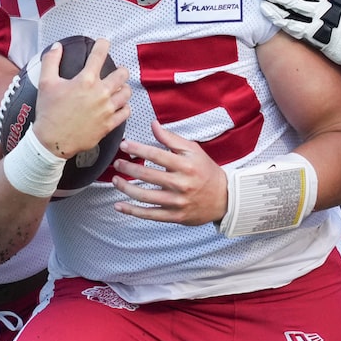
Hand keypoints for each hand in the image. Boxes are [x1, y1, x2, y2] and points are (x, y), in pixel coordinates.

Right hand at [33, 40, 130, 159]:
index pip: (99, 55)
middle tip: (116, 72)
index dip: (103, 45)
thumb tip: (57, 46)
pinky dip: (124, 107)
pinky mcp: (110, 124)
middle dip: (120, 70)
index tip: (104, 43)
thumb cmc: (48, 112)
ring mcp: (107, 110)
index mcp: (85, 80)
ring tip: (118, 89)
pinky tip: (119, 105)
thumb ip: (51, 61)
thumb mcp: (45, 83)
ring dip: (123, 88)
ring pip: (127, 93)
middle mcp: (100, 93)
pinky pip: (126, 112)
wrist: (52, 142)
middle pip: (122, 74)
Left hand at [111, 123, 227, 224]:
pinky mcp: (175, 216)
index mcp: (186, 165)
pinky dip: (132, 211)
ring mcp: (177, 202)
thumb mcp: (193, 150)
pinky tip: (119, 206)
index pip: (157, 155)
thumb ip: (171, 139)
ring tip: (115, 180)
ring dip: (126, 188)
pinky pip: (150, 214)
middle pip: (148, 176)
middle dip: (128, 168)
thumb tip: (153, 124)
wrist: (224, 198)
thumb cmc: (206, 171)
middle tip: (117, 163)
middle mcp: (181, 184)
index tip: (124, 144)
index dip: (138, 149)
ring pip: (145, 196)